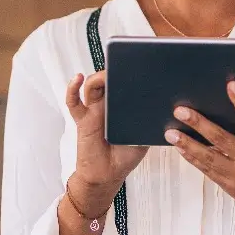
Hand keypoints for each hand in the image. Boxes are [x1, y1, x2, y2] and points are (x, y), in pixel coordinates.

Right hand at [66, 71, 148, 194]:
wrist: (108, 173)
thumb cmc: (127, 153)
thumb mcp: (145, 135)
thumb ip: (150, 121)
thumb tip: (161, 107)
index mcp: (126, 104)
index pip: (128, 82)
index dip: (133, 71)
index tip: (143, 61)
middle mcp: (110, 103)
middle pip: (110, 79)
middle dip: (116, 69)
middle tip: (125, 63)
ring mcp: (95, 109)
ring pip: (93, 86)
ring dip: (99, 76)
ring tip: (107, 74)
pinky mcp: (83, 119)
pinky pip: (74, 102)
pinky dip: (73, 89)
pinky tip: (77, 78)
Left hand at [165, 81, 234, 222]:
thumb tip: (228, 122)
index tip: (231, 85)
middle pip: (220, 138)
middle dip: (198, 123)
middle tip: (181, 111)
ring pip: (208, 156)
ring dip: (187, 143)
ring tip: (171, 133)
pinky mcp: (231, 188)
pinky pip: (208, 170)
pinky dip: (193, 158)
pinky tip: (182, 150)